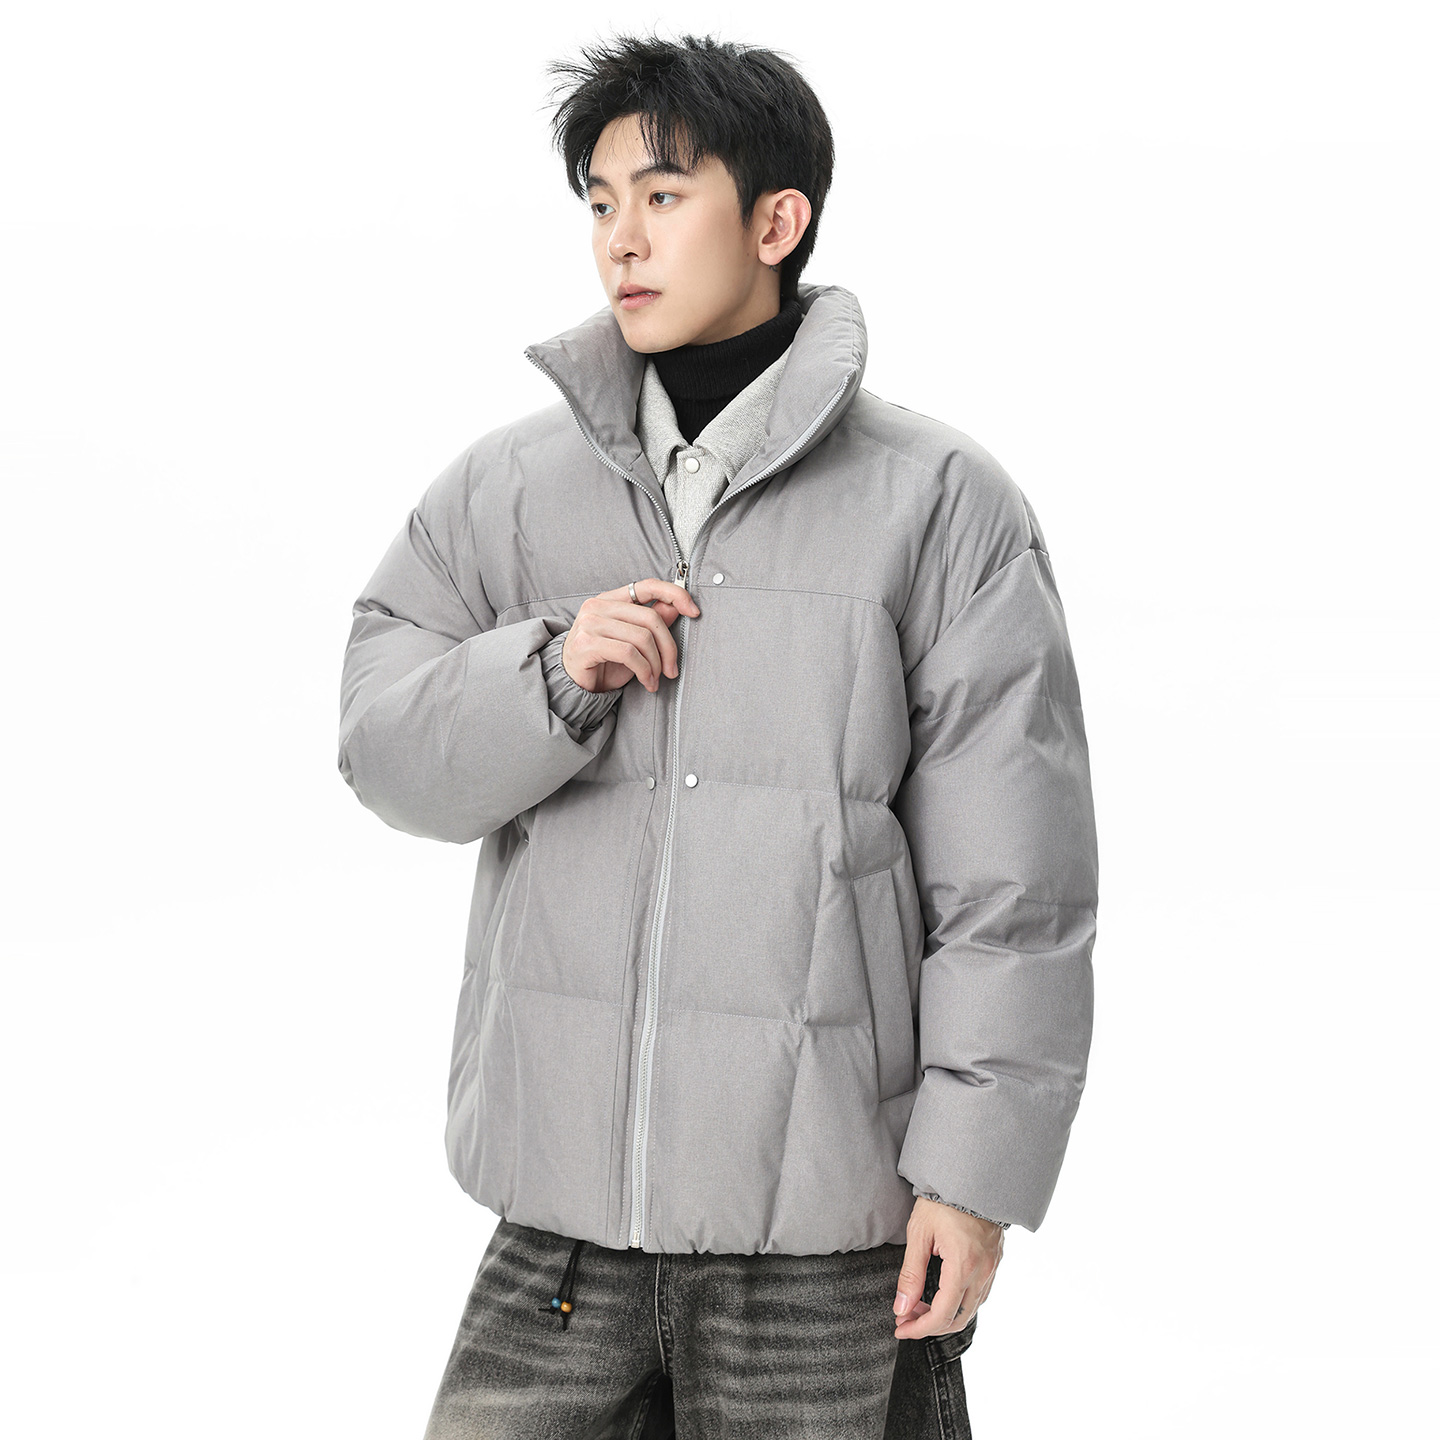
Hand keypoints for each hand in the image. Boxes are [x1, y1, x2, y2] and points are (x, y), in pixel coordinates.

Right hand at [561, 577, 700, 695]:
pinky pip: (629, 653)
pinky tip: (645, 682)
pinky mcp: (587, 643)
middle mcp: (598, 606)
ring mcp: (590, 623)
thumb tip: (678, 608)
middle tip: (671, 669)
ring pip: (642, 638)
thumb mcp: (633, 642)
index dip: (675, 594)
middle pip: (651, 618)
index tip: (694, 612)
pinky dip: (644, 670)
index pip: (648, 585)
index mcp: (610, 599)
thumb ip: (651, 623)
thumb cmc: (603, 662)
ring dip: (656, 664)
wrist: (571, 684)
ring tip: (654, 679)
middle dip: (668, 647)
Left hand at [892, 1197, 1003, 1339]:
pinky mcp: (995, 1262)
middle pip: (958, 1319)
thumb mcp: (919, 1234)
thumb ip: (910, 1274)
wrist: (971, 1176)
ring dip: (945, 1316)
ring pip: (971, 1310)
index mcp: (963, 1266)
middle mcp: (982, 1272)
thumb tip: (902, 1308)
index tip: (900, 1328)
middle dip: (930, 1326)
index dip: (919, 1328)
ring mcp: (992, 1268)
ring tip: (919, 1307)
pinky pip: (980, 1295)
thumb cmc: (942, 1200)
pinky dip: (960, 1303)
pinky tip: (941, 1295)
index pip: (941, 1315)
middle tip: (906, 1319)